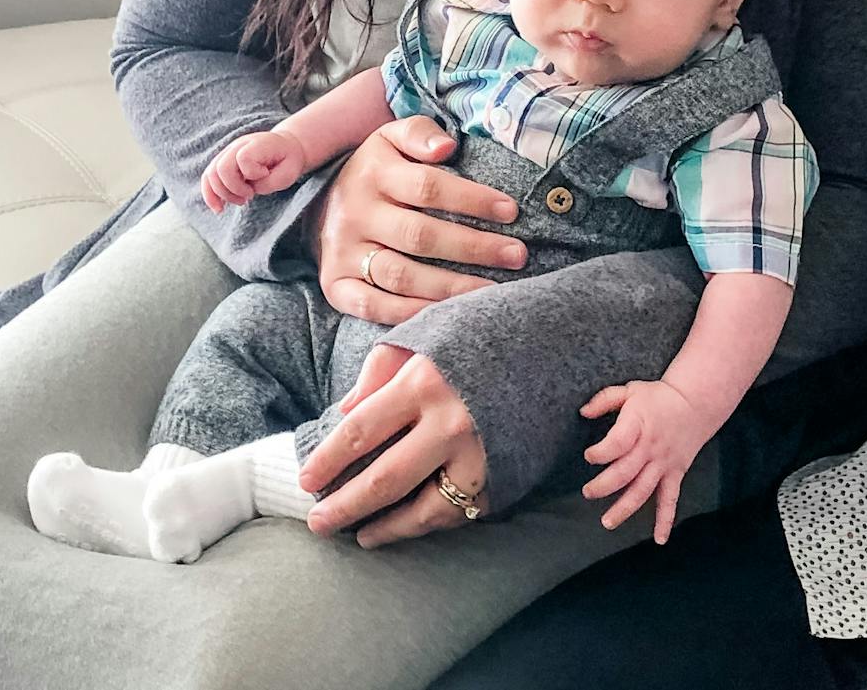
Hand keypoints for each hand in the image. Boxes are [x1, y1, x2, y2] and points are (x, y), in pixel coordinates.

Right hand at [201, 130, 306, 210]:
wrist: (285, 147)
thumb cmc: (288, 160)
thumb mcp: (288, 173)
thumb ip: (269, 182)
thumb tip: (251, 189)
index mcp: (257, 144)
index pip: (243, 158)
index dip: (253, 173)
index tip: (265, 175)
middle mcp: (238, 145)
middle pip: (221, 168)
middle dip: (233, 189)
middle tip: (250, 196)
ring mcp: (227, 153)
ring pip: (211, 174)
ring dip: (222, 194)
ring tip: (240, 202)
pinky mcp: (222, 162)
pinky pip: (207, 177)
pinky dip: (210, 195)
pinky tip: (218, 208)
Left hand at [300, 344, 490, 546]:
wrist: (560, 342)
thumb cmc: (485, 330)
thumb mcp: (427, 332)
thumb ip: (380, 370)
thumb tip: (344, 412)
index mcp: (424, 381)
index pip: (360, 431)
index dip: (327, 459)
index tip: (305, 479)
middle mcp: (451, 423)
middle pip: (383, 480)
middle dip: (344, 506)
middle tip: (317, 523)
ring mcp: (481, 455)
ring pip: (422, 509)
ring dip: (385, 528)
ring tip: (360, 535)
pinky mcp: (504, 475)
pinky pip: (458, 511)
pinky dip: (427, 524)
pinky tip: (404, 526)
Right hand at [314, 116, 526, 327]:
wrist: (317, 206)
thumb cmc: (373, 172)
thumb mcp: (390, 139)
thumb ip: (420, 134)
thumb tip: (446, 148)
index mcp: (374, 173)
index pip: (429, 187)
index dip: (473, 199)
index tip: (511, 211)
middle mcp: (356, 213)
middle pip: (420, 235)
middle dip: (474, 247)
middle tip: (516, 255)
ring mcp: (343, 253)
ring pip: (402, 275)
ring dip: (451, 287)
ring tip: (493, 290)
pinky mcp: (336, 286)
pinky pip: (374, 307)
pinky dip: (411, 314)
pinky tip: (447, 316)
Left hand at [580, 379, 715, 543]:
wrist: (695, 403)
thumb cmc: (658, 397)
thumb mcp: (629, 390)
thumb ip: (604, 400)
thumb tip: (583, 412)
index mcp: (638, 425)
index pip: (617, 444)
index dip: (600, 453)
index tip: (588, 456)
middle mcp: (650, 448)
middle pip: (626, 472)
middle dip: (604, 485)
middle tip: (588, 492)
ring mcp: (664, 464)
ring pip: (643, 491)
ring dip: (625, 509)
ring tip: (607, 522)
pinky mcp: (675, 473)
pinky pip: (670, 500)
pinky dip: (666, 520)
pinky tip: (659, 539)